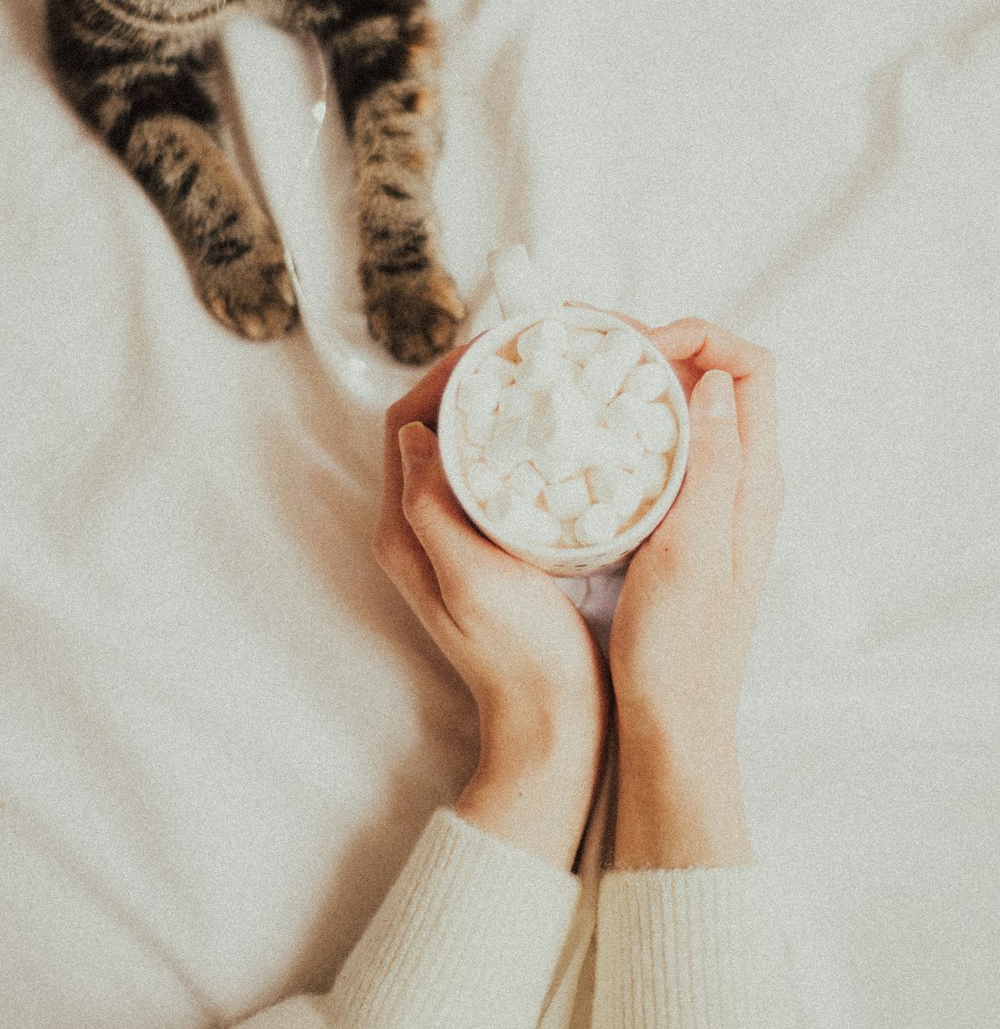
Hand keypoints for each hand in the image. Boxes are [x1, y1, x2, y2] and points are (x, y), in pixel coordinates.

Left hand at [374, 347, 609, 869]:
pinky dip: (517, 442)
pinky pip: (492, 473)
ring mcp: (453, 537)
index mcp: (405, 530)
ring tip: (544, 379)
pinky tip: (558, 433)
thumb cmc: (520, 658)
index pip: (407, 423)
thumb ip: (433, 508)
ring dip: (495, 407)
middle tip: (526, 352)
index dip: (445, 375)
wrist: (553, 724)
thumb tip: (416, 432)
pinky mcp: (489, 547)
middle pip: (433, 426)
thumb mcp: (473, 579)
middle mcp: (419, 528)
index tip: (496, 347)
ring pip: (464, 446)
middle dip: (473, 381)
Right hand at [608, 319, 783, 868]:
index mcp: (753, 479)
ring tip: (563, 371)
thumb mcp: (693, 551)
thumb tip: (710, 379)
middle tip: (577, 341)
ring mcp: (702, 497)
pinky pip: (648, 446)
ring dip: (624, 380)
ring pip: (672, 409)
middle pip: (705, 375)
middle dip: (646, 344)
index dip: (696, 335)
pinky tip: (567, 429)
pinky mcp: (668, 519)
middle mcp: (735, 478)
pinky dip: (612, 422)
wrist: (672, 723)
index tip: (632, 347)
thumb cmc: (683, 649)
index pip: (749, 366)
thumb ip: (712, 464)